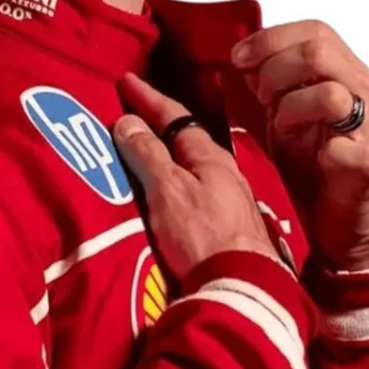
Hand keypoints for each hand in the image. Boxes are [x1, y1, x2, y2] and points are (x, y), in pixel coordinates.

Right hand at [113, 73, 279, 284]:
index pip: (174, 116)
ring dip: (165, 156)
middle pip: (184, 141)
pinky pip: (193, 192)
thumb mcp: (168, 190)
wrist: (241, 287)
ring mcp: (227, 201)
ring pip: (190, 167)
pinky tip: (166, 194)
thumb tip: (128, 122)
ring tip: (142, 153)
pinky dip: (174, 183)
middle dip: (157, 126)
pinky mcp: (225, 227)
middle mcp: (222, 173)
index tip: (127, 81)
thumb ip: (148, 155)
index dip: (148, 99)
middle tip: (131, 115)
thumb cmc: (202, 234)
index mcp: (209, 157)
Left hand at [231, 20, 368, 270]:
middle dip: (275, 71)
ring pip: (331, 94)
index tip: (238, 58)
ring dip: (292, 108)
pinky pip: (349, 148)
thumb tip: (243, 58)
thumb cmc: (311, 167)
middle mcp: (362, 93)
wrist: (342, 222)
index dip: (271, 39)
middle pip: (319, 52)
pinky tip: (313, 158)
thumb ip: (269, 85)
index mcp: (343, 74)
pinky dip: (324, 150)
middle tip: (260, 98)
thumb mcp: (283, 116)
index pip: (314, 31)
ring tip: (283, 129)